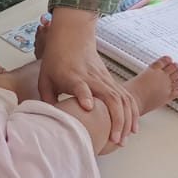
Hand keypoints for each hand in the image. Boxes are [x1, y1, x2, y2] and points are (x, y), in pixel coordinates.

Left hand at [36, 7, 138, 146]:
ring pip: (122, 98)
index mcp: (72, 77)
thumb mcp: (45, 79)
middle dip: (116, 120)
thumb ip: (48, 100)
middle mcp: (92, 78)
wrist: (72, 36)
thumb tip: (52, 121)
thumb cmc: (57, 60)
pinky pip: (126, 97)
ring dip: (126, 120)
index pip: (80, 86)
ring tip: (123, 140)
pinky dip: (132, 112)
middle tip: (114, 141)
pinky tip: (132, 128)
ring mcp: (104, 78)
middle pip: (110, 96)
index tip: (88, 107)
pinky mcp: (111, 80)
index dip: (84, 95)